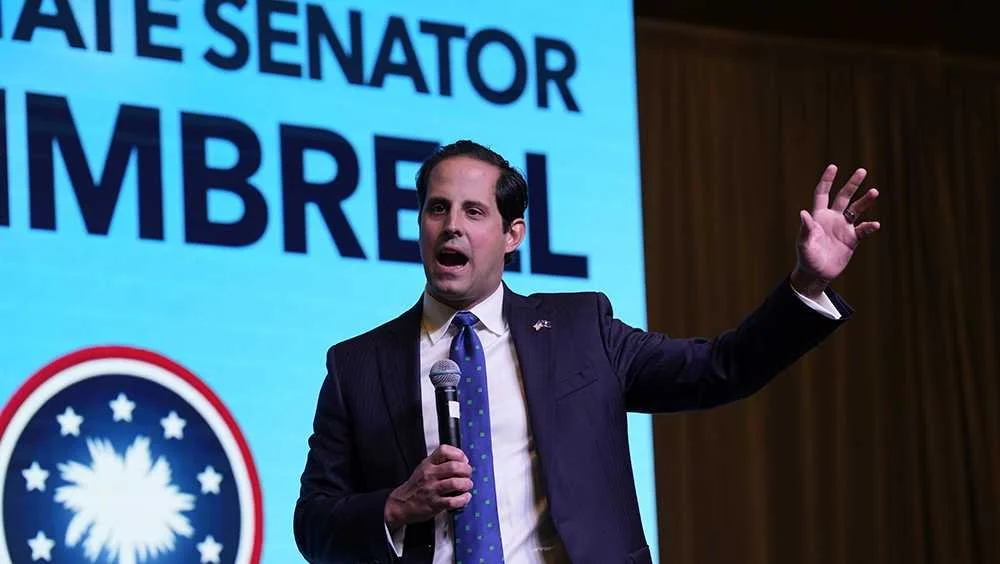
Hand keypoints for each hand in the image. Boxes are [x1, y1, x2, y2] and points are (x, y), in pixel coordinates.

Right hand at [384, 445, 472, 529]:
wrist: (401, 503)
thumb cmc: (416, 486)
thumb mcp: (424, 468)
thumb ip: (439, 462)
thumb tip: (462, 460)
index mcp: (428, 464)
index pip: (444, 450)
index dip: (458, 453)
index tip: (463, 460)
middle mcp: (430, 475)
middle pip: (454, 467)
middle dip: (466, 470)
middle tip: (468, 474)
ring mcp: (432, 490)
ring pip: (455, 483)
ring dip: (466, 484)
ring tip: (467, 485)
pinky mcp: (435, 504)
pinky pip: (453, 501)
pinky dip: (463, 499)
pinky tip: (465, 497)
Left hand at [791, 165, 880, 297]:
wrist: (817, 274)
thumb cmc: (806, 258)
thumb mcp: (804, 244)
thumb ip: (805, 229)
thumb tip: (803, 213)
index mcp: (818, 216)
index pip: (822, 193)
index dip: (827, 180)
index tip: (833, 167)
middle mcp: (832, 218)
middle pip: (843, 197)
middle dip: (852, 184)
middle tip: (862, 171)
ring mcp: (843, 228)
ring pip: (856, 210)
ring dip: (865, 201)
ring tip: (874, 191)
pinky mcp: (852, 239)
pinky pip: (863, 230)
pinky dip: (869, 227)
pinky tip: (874, 225)